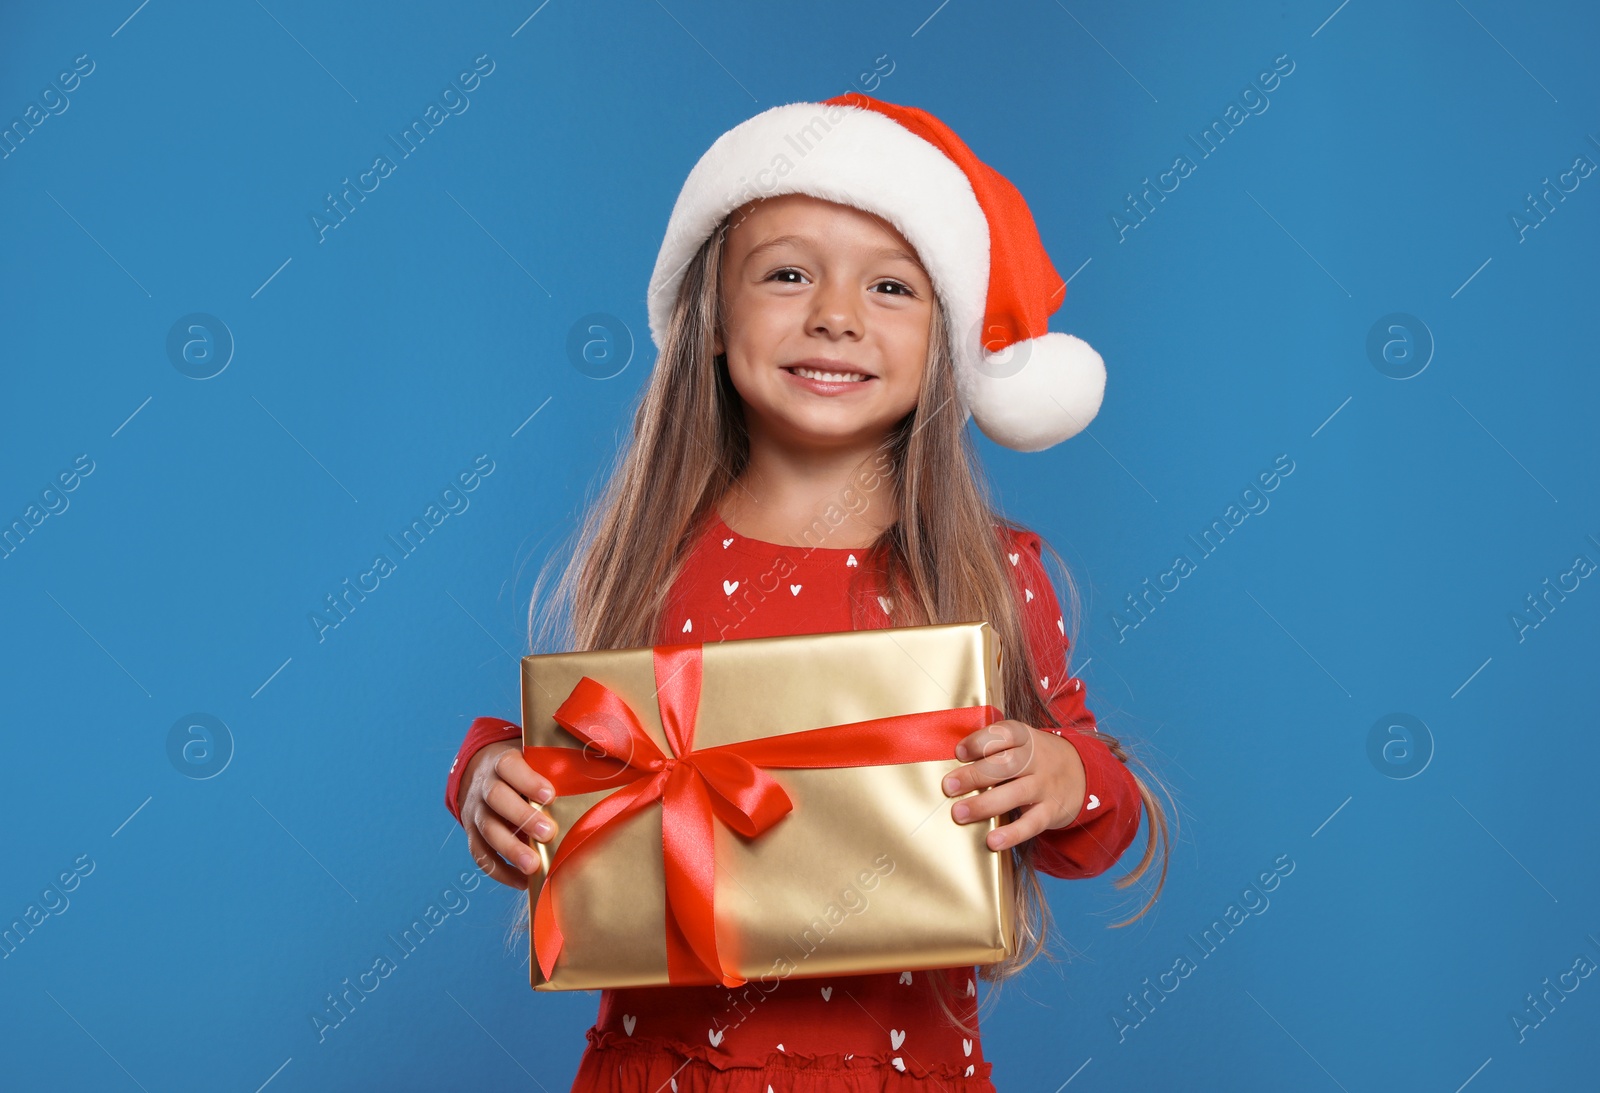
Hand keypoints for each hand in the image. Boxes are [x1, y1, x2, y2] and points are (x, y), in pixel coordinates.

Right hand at [459, 741, 560, 890]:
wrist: (482, 775)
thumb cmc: (522, 771)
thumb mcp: (533, 760)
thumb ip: (557, 767)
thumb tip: (606, 772)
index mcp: (502, 762)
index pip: (510, 767)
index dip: (529, 781)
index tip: (551, 796)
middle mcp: (484, 786)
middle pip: (497, 798)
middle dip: (523, 817)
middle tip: (548, 833)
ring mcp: (475, 811)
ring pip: (487, 829)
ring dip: (511, 849)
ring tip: (533, 866)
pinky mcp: (472, 835)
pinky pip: (481, 855)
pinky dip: (500, 871)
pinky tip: (522, 881)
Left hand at [943, 719, 1086, 850]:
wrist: (1081, 773)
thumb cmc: (1033, 759)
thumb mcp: (1019, 743)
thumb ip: (991, 748)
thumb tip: (949, 763)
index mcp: (1024, 737)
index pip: (1004, 734)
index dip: (980, 742)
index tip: (959, 753)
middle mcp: (1036, 759)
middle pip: (1006, 764)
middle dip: (975, 775)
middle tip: (948, 786)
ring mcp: (1045, 785)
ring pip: (1016, 793)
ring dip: (985, 804)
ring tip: (959, 813)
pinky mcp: (1051, 811)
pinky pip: (1032, 823)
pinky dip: (1012, 834)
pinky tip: (992, 841)